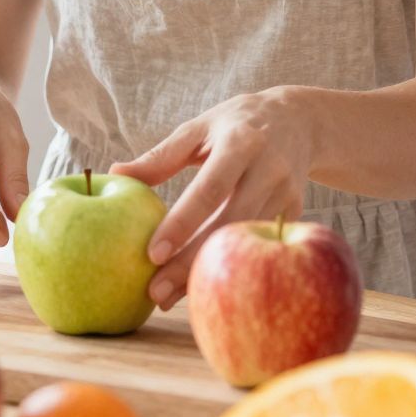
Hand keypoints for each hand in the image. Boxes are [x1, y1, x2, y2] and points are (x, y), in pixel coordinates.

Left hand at [110, 89, 314, 308]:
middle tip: (155, 291)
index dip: (181, 223)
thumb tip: (116, 173)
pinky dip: (227, 266)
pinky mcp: (294, 213)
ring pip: (243, 242)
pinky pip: (257, 247)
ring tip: (168, 296)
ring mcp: (287, 194)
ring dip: (206, 270)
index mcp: (240, 143)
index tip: (152, 253)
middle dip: (190, 261)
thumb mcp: (199, 128)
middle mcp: (269, 169)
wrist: (299, 120)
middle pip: (227, 223)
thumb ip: (161, 155)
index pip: (209, 189)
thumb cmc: (235, 125)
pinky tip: (199, 282)